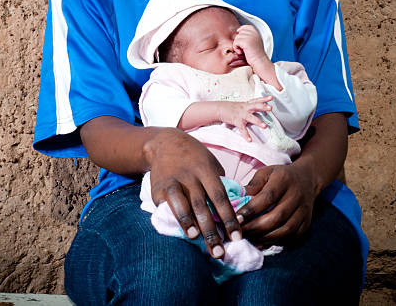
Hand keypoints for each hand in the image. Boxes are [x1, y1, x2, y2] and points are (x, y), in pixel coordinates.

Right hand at [144, 128, 241, 257]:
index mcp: (207, 170)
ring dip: (191, 224)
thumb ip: (219, 184)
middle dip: (211, 231)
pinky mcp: (158, 188)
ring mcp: (174, 181)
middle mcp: (190, 176)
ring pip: (183, 205)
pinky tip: (180, 231)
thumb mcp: (210, 163)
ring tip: (197, 240)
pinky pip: (167, 206)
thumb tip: (234, 209)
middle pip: (203, 206)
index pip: (220, 197)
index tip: (237, 237)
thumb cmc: (194, 158)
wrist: (165, 142)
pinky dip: (174, 218)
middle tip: (219, 253)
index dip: (229, 218)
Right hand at [218, 97, 272, 140]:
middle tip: (270, 108)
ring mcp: (241, 114)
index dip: (264, 98)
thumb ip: (249, 108)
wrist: (219, 108)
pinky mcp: (237, 121)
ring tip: (265, 126)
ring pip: (251, 117)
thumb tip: (259, 112)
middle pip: (256, 106)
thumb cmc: (230, 108)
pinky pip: (242, 129)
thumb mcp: (240, 106)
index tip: (271, 97)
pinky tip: (249, 140)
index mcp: (247, 104)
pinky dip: (246, 135)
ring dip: (258, 122)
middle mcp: (245, 108)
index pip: (257, 100)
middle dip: (263, 107)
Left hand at [233, 25, 266, 67]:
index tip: (241, 39)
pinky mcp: (246, 42)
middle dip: (239, 40)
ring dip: (237, 45)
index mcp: (256, 33)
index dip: (241, 31)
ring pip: (237, 38)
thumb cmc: (255, 54)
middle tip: (243, 48)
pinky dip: (236, 48)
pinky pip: (235, 42)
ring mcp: (250, 37)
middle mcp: (254, 33)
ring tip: (243, 51)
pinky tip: (241, 52)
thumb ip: (248, 36)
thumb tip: (238, 30)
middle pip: (240, 33)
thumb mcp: (254, 42)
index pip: (246, 27)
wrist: (260, 62)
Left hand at [236, 162, 316, 246]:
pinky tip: (263, 242)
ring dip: (266, 237)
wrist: (306, 180)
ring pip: (286, 229)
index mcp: (284, 180)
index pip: (268, 197)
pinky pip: (293, 237)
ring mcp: (304, 211)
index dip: (252, 209)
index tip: (237, 218)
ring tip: (250, 238)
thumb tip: (238, 199)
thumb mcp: (266, 173)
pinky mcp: (307, 223)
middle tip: (241, 232)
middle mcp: (296, 196)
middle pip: (277, 216)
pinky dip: (277, 242)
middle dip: (256, 227)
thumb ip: (253, 185)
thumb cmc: (280, 176)